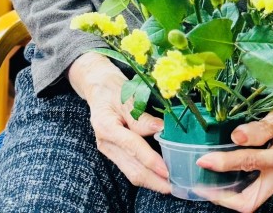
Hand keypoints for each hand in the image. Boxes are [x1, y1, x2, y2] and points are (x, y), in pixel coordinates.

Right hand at [68, 52, 170, 193]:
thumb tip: (160, 129)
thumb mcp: (127, 96)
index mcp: (106, 126)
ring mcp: (109, 150)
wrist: (98, 87)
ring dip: (151, 181)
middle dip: (154, 180)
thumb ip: (141, 116)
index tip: (166, 169)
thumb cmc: (113, 89)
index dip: (150, 160)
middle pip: (131, 168)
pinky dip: (146, 174)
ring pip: (131, 172)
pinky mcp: (114, 152)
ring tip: (170, 185)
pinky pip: (130, 168)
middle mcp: (105, 143)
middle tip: (174, 186)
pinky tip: (159, 177)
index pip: (132, 146)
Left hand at [195, 84, 272, 212]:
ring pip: (251, 198)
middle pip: (250, 201)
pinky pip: (254, 189)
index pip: (249, 163)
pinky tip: (224, 176)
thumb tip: (236, 137)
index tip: (205, 160)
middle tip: (203, 187)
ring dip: (229, 195)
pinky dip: (237, 186)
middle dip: (225, 198)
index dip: (224, 163)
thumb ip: (259, 128)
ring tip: (208, 184)